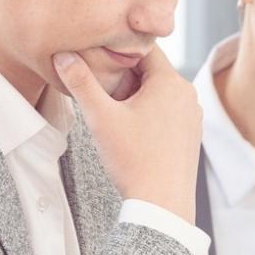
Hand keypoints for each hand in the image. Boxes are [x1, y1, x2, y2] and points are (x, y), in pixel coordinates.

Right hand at [52, 47, 201, 221]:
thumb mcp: (101, 118)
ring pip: (158, 91)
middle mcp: (188, 93)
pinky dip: (148, 112)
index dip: (117, 49)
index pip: (143, 48)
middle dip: (124, 75)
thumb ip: (81, 83)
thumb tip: (62, 56)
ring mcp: (193, 115)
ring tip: (112, 110)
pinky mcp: (191, 134)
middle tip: (99, 87)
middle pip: (151, 70)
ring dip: (135, 95)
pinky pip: (168, 110)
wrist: (162, 205)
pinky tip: (130, 129)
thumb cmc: (133, 161)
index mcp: (171, 82)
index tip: (96, 56)